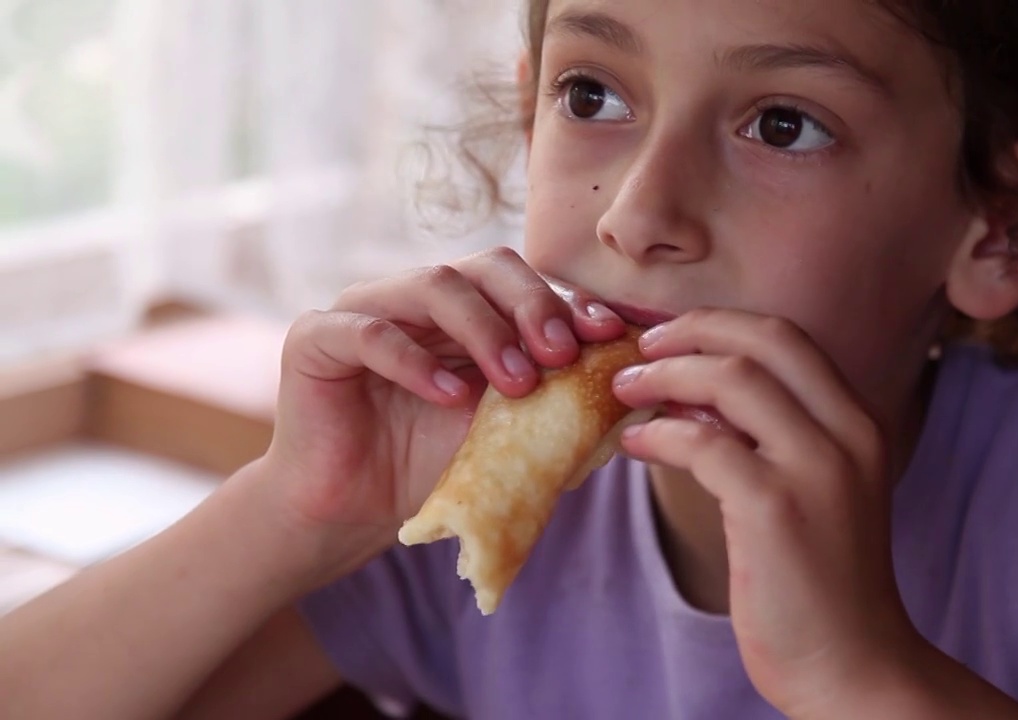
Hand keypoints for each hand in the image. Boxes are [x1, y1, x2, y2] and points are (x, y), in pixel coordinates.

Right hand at [260, 247, 624, 578]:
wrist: (353, 514)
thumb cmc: (431, 468)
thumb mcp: (508, 435)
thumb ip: (558, 409)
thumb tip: (634, 401)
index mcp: (465, 310)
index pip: (523, 281)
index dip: (567, 300)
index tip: (606, 335)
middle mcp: (417, 298)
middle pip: (485, 267)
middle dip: (533, 305)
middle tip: (561, 355)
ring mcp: (365, 310)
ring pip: (434, 285)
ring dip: (486, 330)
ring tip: (518, 383)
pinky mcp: (317, 338)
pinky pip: (371, 332)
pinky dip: (416, 360)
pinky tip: (451, 396)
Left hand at [612, 309, 922, 717]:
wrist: (853, 665)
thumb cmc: (822, 584)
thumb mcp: (816, 492)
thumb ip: (772, 439)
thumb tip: (695, 396)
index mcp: (858, 423)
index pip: (788, 338)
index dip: (722, 324)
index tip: (673, 336)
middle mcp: (847, 433)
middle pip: (763, 338)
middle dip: (692, 329)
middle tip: (642, 346)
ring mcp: (815, 467)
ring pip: (731, 378)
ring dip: (665, 374)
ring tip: (624, 389)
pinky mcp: (774, 507)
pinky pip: (702, 443)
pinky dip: (658, 434)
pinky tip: (634, 444)